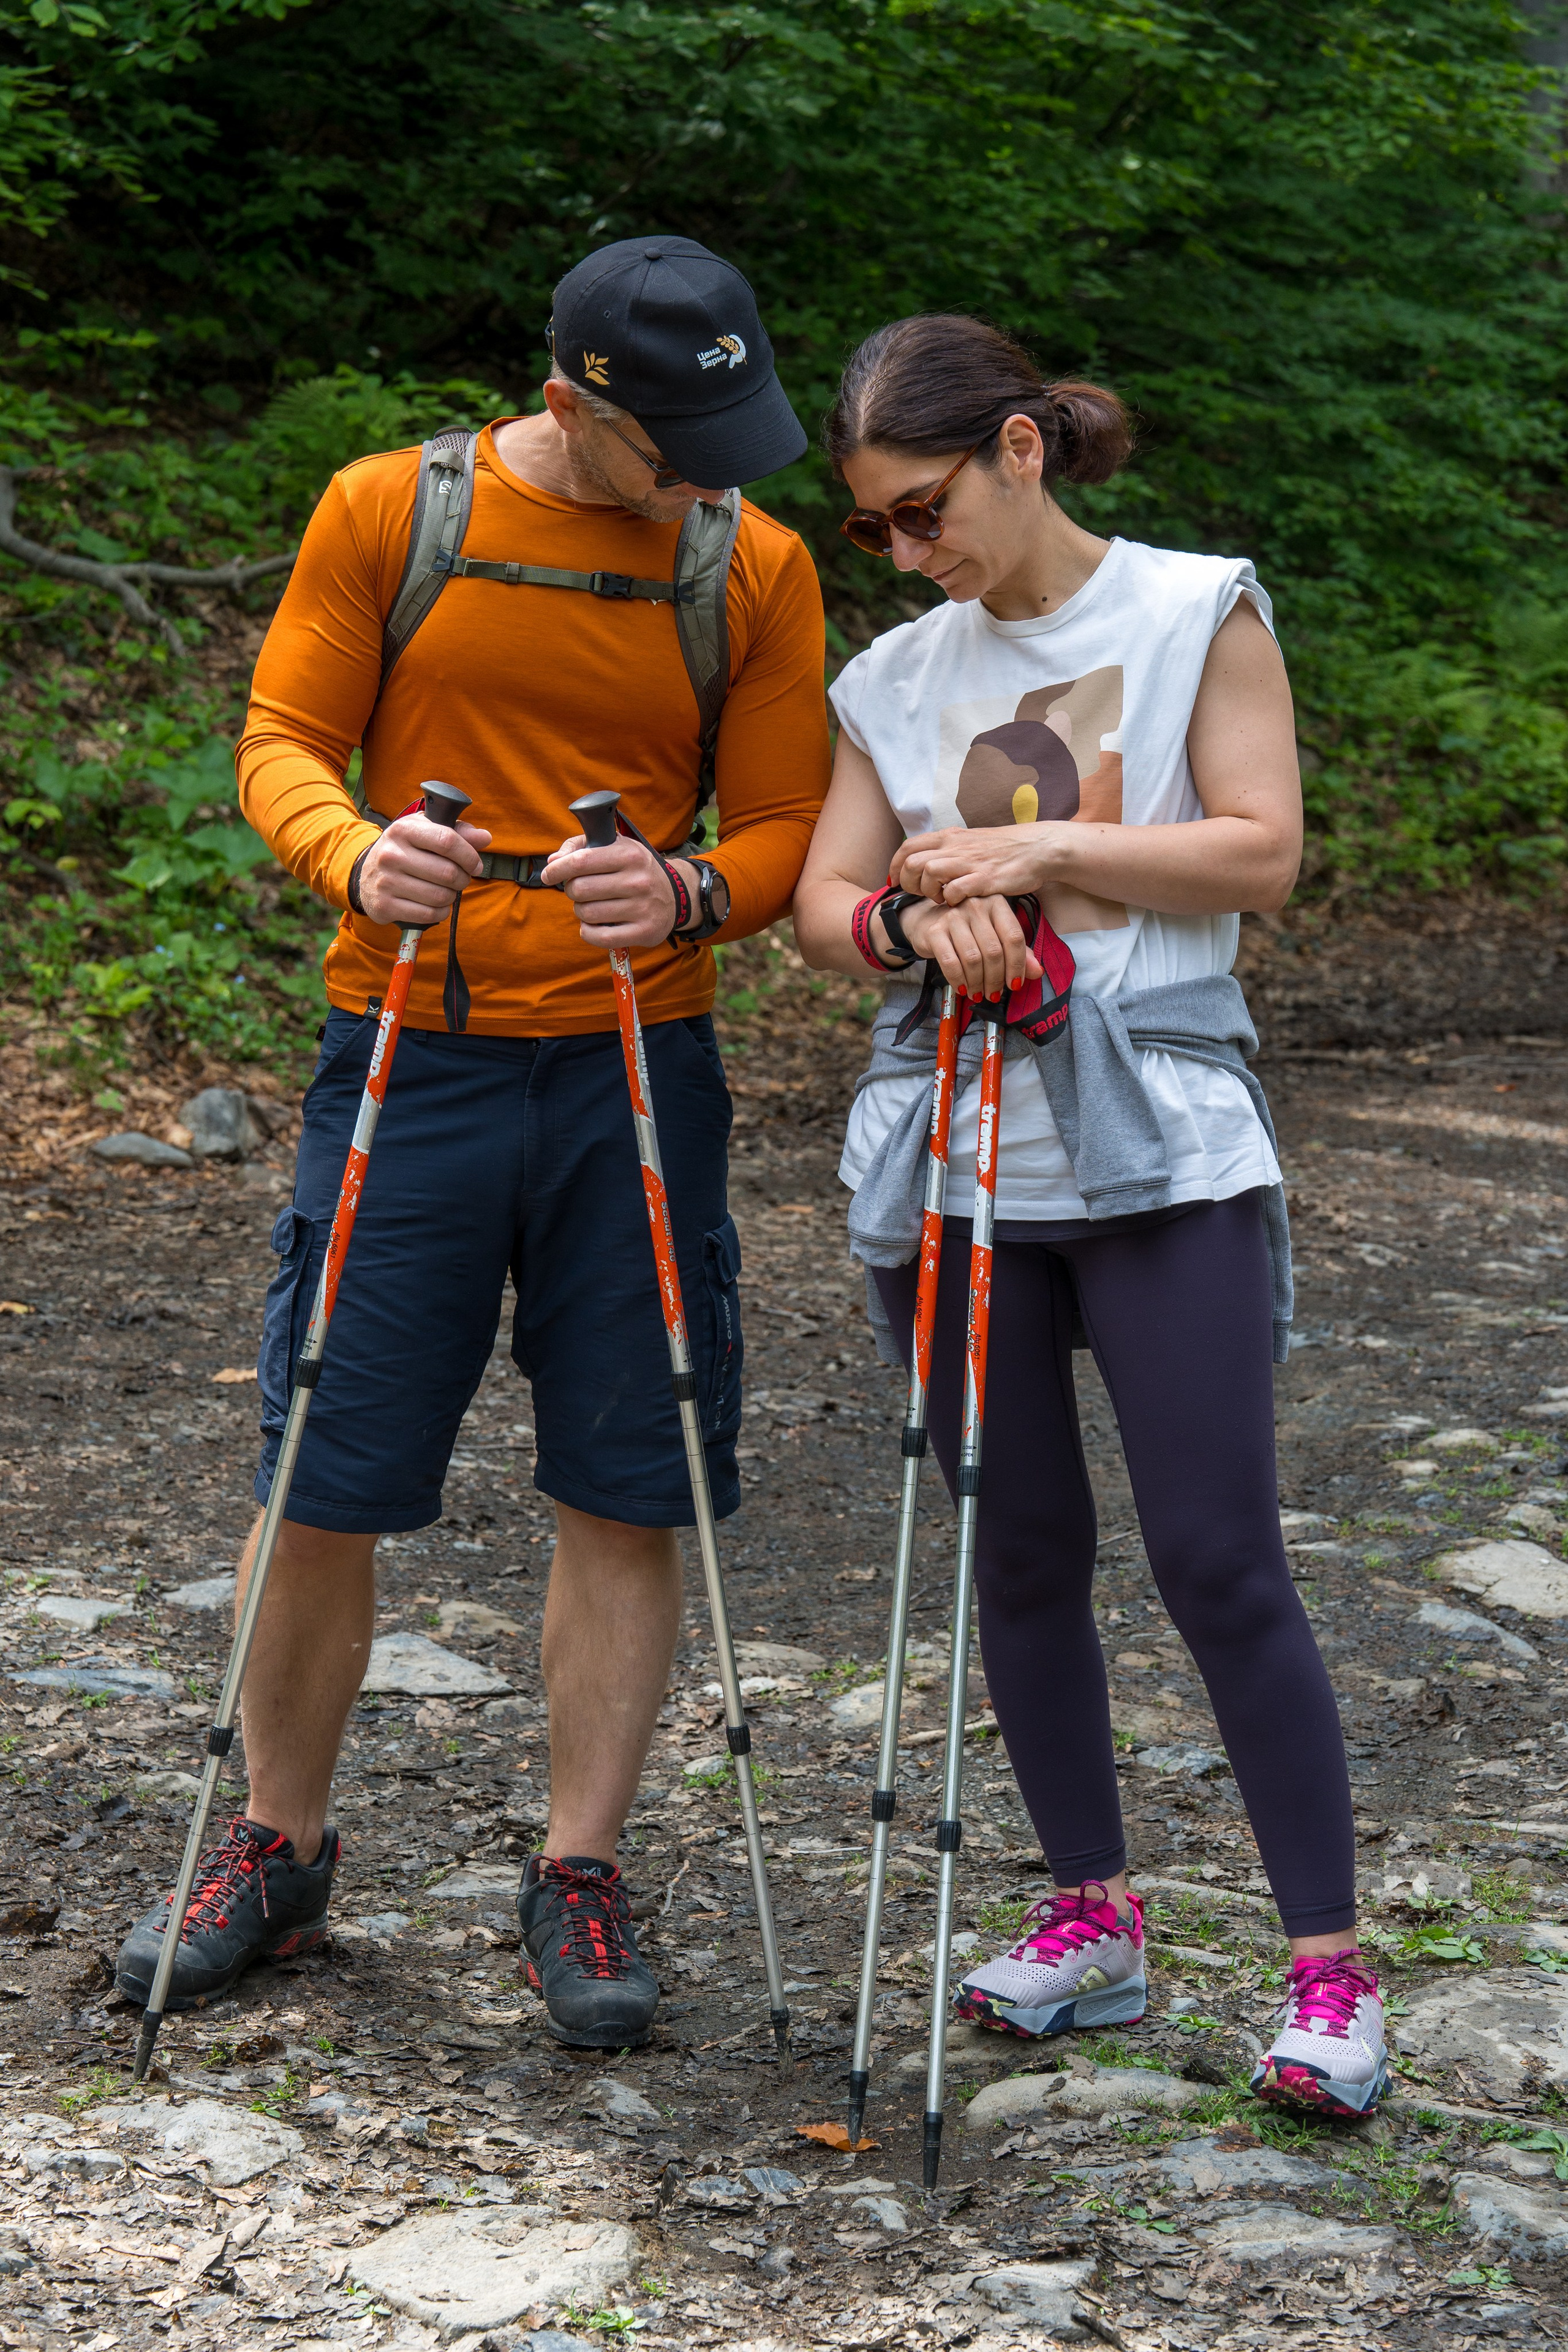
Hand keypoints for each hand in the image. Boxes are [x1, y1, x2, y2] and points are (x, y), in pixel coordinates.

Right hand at [356, 811, 489, 926]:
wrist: (365, 873)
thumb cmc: (405, 849)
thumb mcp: (425, 832)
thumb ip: (457, 832)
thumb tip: (485, 838)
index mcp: (403, 830)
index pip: (447, 841)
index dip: (469, 855)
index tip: (475, 864)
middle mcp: (391, 854)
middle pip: (447, 872)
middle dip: (463, 879)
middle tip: (461, 879)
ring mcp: (386, 881)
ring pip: (440, 896)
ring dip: (452, 897)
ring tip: (447, 891)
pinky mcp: (384, 906)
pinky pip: (428, 914)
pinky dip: (441, 912)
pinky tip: (437, 905)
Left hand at [544, 833, 694, 947]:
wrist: (674, 897)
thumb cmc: (634, 870)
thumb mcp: (615, 847)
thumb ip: (581, 846)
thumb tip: (553, 861)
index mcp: (629, 855)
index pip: (581, 861)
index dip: (557, 869)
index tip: (548, 875)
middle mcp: (638, 880)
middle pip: (579, 889)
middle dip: (572, 890)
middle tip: (579, 891)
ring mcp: (642, 908)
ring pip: (587, 913)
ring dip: (580, 911)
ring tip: (591, 907)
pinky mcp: (644, 932)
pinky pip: (599, 936)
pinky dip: (587, 932)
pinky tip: (592, 925)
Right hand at [887, 893, 1041, 1000]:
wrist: (926, 921)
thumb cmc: (967, 931)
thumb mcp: (994, 936)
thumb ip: (1017, 952)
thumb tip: (1037, 972)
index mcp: (996, 903)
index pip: (1014, 936)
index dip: (1018, 965)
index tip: (1015, 984)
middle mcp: (976, 905)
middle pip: (994, 951)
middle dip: (996, 979)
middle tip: (994, 994)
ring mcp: (953, 916)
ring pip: (973, 959)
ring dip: (978, 983)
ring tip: (978, 994)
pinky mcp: (934, 931)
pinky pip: (951, 962)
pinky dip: (959, 980)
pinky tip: (963, 989)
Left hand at [893, 822, 1063, 905]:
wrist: (1038, 848)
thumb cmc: (1004, 850)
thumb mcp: (970, 842)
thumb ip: (948, 850)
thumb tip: (926, 863)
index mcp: (950, 836)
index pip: (907, 847)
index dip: (895, 866)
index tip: (896, 882)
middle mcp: (955, 846)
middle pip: (911, 862)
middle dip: (908, 883)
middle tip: (921, 894)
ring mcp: (970, 862)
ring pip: (928, 872)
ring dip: (928, 891)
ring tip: (940, 899)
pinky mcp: (985, 878)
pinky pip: (955, 890)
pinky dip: (951, 899)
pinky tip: (958, 902)